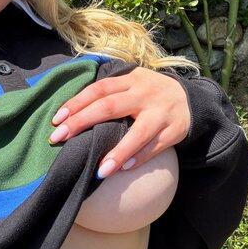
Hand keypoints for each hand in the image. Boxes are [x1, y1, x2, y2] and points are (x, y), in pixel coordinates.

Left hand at [47, 67, 190, 178]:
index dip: (76, 103)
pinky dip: (138, 158)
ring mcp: (161, 113)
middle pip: (110, 107)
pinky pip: (155, 147)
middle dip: (82, 122)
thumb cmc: (150, 93)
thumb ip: (109, 92)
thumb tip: (71, 112)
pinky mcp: (174, 131)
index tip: (56, 120)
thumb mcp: (133, 83)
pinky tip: (122, 169)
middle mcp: (145, 93)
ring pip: (138, 133)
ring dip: (118, 152)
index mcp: (131, 79)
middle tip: (59, 138)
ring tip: (100, 169)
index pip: (99, 89)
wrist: (190, 100)